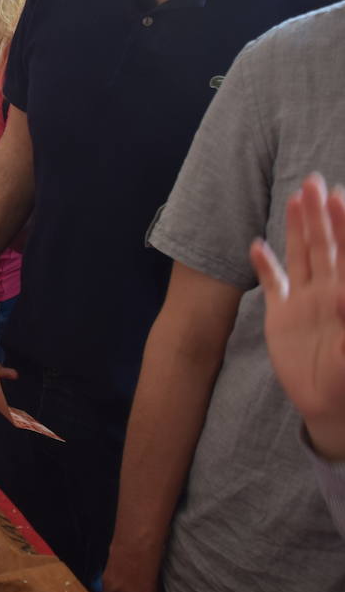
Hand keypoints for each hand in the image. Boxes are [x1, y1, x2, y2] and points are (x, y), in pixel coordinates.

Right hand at [249, 173, 344, 459]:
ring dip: (297, 228)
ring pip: (301, 257)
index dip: (343, 226)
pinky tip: (256, 246)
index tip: (339, 197)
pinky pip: (273, 286)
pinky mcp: (282, 318)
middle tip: (314, 181)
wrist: (332, 409)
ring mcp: (304, 303)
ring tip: (294, 199)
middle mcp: (328, 293)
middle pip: (324, 246)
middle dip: (320, 214)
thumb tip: (341, 295)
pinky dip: (265, 267)